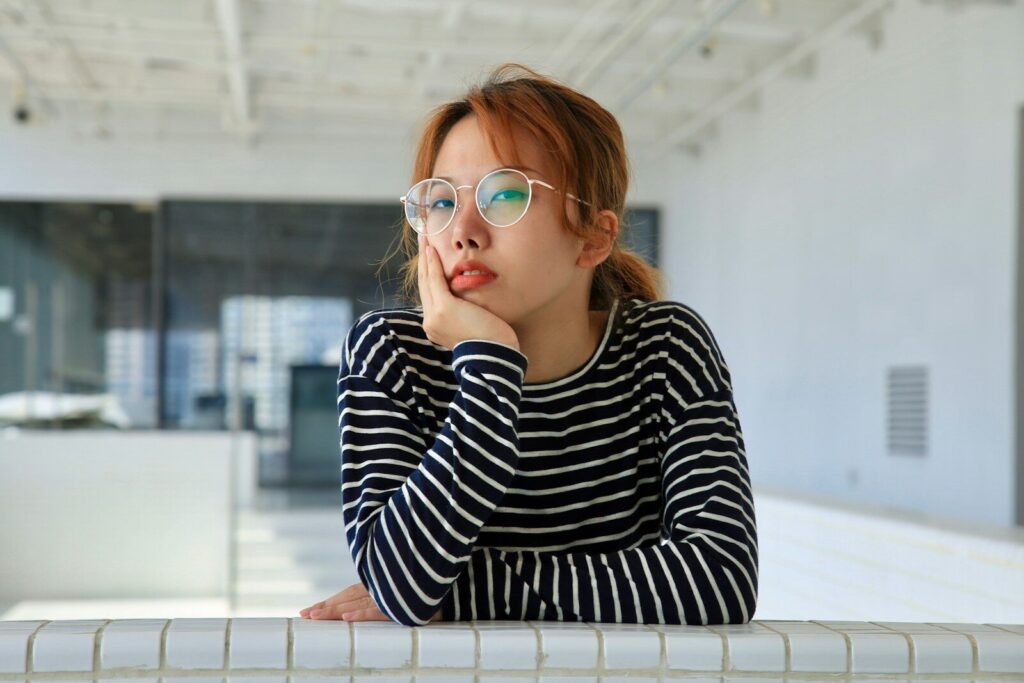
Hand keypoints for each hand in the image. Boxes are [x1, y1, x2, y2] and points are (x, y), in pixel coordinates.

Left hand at [298, 582, 442, 622]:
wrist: (464, 581)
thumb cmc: (438, 582)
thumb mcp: (411, 588)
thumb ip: (392, 591)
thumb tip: (370, 601)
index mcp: (384, 581)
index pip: (352, 591)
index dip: (332, 600)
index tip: (311, 610)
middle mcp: (385, 585)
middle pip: (349, 596)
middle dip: (326, 606)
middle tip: (305, 615)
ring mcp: (394, 593)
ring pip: (358, 602)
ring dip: (336, 610)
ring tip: (316, 617)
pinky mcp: (405, 603)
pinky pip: (380, 609)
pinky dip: (362, 613)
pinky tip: (346, 618)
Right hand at [417, 233, 519, 351]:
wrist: (496, 357)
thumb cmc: (493, 344)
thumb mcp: (475, 326)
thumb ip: (467, 313)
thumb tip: (471, 302)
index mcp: (436, 326)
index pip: (430, 294)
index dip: (428, 273)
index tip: (428, 255)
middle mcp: (431, 321)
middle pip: (424, 284)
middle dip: (423, 260)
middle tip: (422, 239)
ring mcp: (435, 316)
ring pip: (427, 280)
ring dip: (425, 256)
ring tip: (425, 237)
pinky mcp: (444, 309)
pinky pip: (436, 281)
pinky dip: (433, 264)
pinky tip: (432, 250)